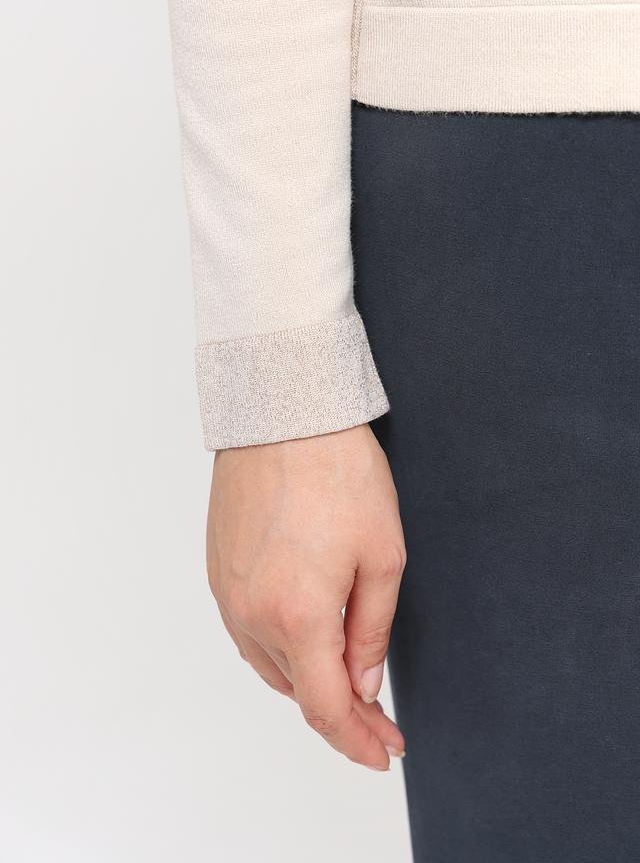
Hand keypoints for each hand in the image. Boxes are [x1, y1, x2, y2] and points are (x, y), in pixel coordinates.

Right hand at [206, 423, 406, 770]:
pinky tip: (305, 638)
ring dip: (309, 681)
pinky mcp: (218, 570)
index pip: (326, 708)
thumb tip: (363, 683)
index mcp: (299, 615)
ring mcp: (228, 593)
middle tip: (379, 716)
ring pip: (270, 665)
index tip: (384, 751)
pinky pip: (247, 632)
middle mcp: (253, 614)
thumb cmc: (339, 473)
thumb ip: (371, 631)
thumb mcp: (382, 555)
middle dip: (341, 711)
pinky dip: (280, 649)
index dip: (357, 741)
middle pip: (298, 690)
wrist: (283, 414)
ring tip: (345, 679)